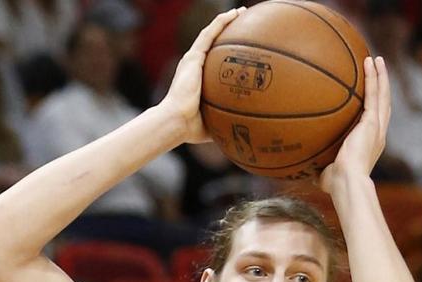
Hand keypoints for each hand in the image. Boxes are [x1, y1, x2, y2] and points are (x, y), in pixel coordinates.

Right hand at [158, 7, 244, 143]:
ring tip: (241, 12)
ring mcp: (192, 60)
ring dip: (226, 21)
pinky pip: (209, 34)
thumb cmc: (192, 126)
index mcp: (197, 79)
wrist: (177, 120)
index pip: (213, 60)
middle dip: (227, 31)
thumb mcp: (214, 120)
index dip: (226, 50)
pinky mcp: (193, 57)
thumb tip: (244, 130)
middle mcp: (194, 65)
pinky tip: (234, 14)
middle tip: (244, 23)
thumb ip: (226, 119)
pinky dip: (221, 23)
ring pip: (211, 34)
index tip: (241, 46)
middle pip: (213, 42)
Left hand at [319, 57, 390, 192]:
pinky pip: (374, 94)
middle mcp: (377, 133)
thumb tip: (299, 165)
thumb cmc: (335, 184)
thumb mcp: (324, 172)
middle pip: (383, 103)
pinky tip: (371, 62)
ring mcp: (377, 126)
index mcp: (370, 143)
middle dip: (381, 85)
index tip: (369, 95)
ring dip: (380, 76)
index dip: (373, 106)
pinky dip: (374, 77)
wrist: (347, 183)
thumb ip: (316, 165)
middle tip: (377, 69)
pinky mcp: (372, 122)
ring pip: (382, 95)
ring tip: (376, 59)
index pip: (374, 120)